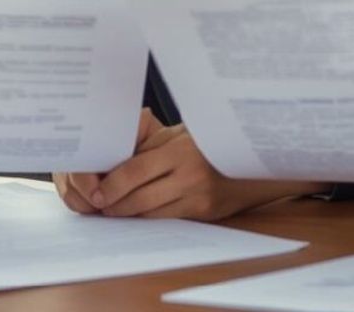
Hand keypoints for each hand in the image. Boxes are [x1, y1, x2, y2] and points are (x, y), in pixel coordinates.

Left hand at [66, 113, 327, 220]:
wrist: (256, 154)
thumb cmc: (211, 138)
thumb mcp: (181, 133)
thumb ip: (151, 145)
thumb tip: (114, 158)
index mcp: (180, 151)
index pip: (135, 172)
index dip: (113, 186)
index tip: (97, 194)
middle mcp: (189, 176)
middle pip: (140, 199)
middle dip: (115, 206)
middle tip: (98, 207)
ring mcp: (199, 197)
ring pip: (152, 215)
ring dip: (128, 216)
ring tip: (112, 212)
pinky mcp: (206, 212)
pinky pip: (169, 220)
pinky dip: (149, 220)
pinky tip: (137, 216)